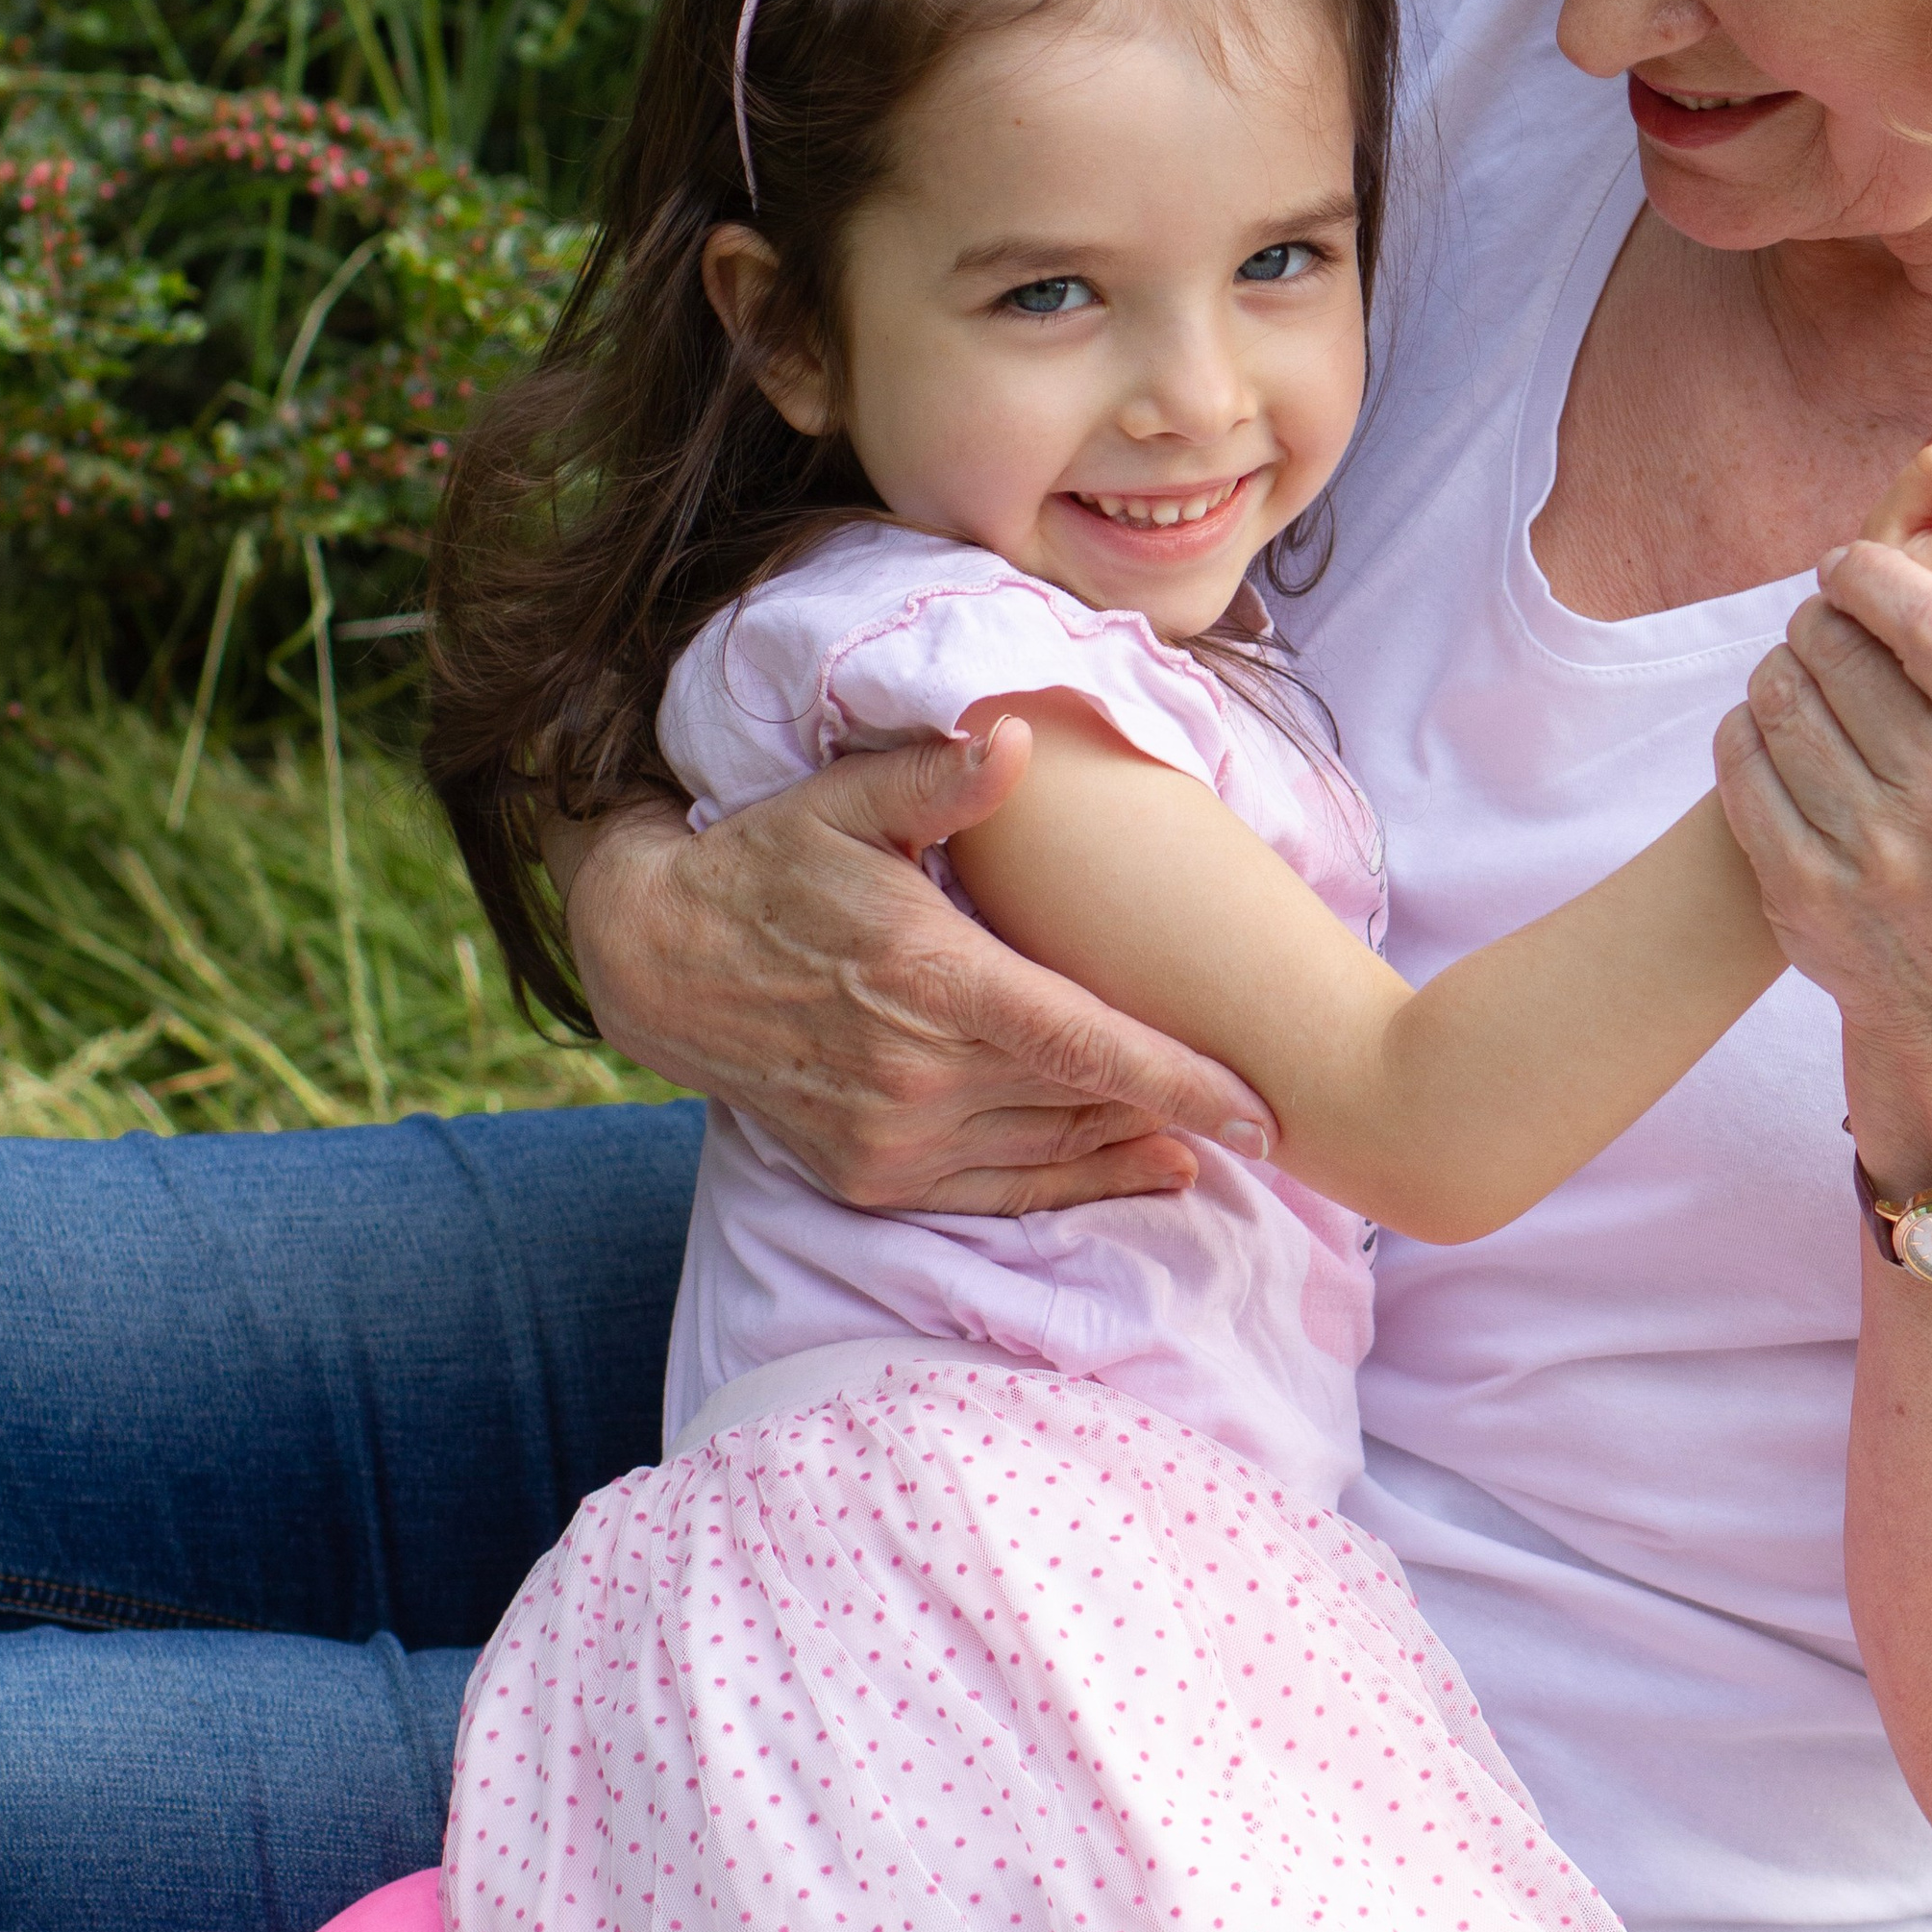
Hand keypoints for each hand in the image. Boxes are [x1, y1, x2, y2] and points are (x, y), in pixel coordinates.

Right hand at [561, 724, 1273, 1215]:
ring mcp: (892, 1138)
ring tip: (1223, 1128)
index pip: (1082, 1043)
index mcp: (928, 979)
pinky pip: (1000, 1192)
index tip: (1264, 1106)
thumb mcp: (843, 801)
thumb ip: (937, 777)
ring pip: (1051, 1149)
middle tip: (1272, 1098)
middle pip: (1083, 1102)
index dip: (1180, 1079)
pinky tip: (1143, 1166)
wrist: (659, 963)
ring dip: (1136, 1140)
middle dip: (1179, 1104)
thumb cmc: (767, 867)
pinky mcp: (873, 1177)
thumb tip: (1015, 739)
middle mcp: (916, 1074)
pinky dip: (1076, 1184)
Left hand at [1714, 539, 1931, 1193]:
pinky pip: (1742, 766)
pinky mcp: (1805, 892)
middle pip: (1843, 654)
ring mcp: (1876, 854)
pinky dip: (1744, 731)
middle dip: (1819, 619)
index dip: (1878, 573)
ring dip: (1778, 669)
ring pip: (1782, 700)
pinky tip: (1767, 729)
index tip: (1851, 561)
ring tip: (1796, 671)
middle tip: (1820, 619)